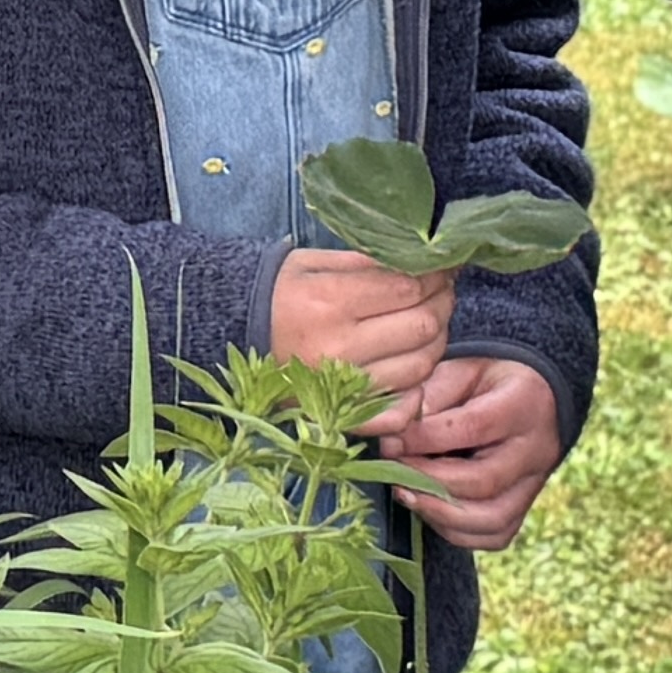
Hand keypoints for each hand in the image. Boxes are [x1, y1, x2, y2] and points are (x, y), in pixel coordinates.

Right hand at [264, 246, 453, 403]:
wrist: (229, 334)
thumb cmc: (276, 293)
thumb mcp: (312, 263)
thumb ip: (366, 262)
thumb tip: (420, 260)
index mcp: (329, 301)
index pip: (407, 288)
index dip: (435, 276)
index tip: (442, 267)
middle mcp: (339, 346)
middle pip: (421, 327)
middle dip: (441, 304)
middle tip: (441, 292)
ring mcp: (342, 386)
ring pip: (420, 366)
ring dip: (435, 341)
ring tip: (427, 322)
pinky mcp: (342, 413)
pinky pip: (398, 408)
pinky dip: (416, 391)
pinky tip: (414, 368)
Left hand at [374, 356, 560, 548]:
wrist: (533, 396)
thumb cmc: (487, 381)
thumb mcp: (460, 369)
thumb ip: (428, 396)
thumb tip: (393, 432)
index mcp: (522, 403)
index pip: (472, 427)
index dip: (425, 439)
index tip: (391, 440)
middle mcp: (536, 449)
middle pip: (483, 481)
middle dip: (428, 481)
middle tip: (392, 471)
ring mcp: (535, 483)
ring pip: (493, 519)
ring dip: (440, 513)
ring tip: (406, 494)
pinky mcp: (525, 506)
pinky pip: (495, 534)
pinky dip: (457, 531)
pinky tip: (429, 509)